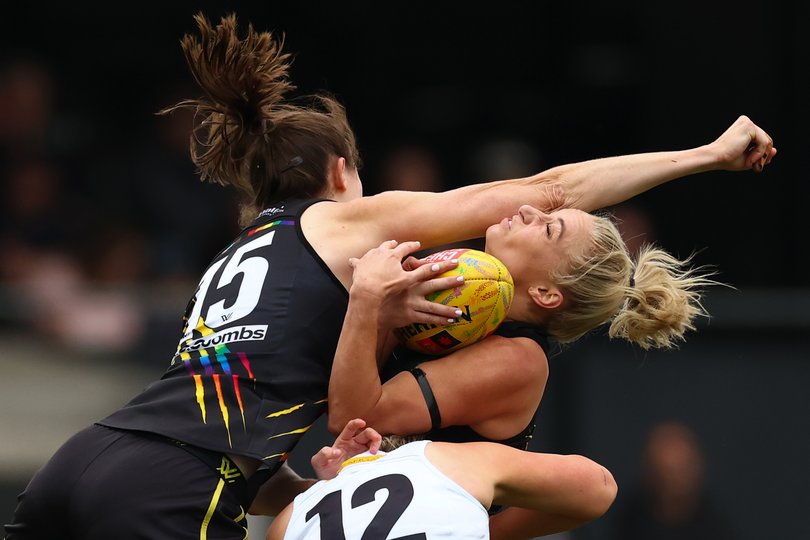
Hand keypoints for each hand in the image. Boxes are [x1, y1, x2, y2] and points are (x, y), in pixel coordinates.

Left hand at [311, 418, 381, 479]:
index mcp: (343, 440)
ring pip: (374, 442)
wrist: (330, 484)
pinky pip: (376, 456)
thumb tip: (335, 451)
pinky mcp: (367, 462)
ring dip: (377, 445)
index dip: (356, 423)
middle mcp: (354, 444)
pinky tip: (376, 460)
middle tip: (372, 448)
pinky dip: (378, 456)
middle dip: (373, 436)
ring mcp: (362, 453)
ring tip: (374, 454)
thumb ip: (323, 454)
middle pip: (367, 433)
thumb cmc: (325, 471)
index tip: (362, 423)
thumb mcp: (318, 462)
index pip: (351, 427)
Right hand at [348, 240, 463, 327]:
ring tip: (461, 312)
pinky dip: (439, 321)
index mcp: (407, 279)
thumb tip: (365, 258)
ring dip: (448, 309)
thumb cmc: (370, 288)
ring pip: (434, 307)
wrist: (366, 306)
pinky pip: (427, 320)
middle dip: (450, 281)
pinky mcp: (410, 316)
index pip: (427, 269)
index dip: (440, 266)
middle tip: (463, 278)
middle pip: (435, 285)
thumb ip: (375, 264)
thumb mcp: (374, 272)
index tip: (453, 262)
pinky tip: (450, 323)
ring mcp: (412, 304)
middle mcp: (412, 290)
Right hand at [709, 114, 775, 172]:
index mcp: (744, 128)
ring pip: (767, 141)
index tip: (756, 165)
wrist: (715, 157)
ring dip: (761, 155)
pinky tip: (749, 159)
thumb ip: (762, 154)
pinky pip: (764, 142)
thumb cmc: (727, 159)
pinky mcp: (749, 127)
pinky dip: (759, 153)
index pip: (762, 139)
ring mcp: (747, 123)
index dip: (763, 153)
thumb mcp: (749, 157)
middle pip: (766, 139)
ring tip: (749, 163)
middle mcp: (746, 122)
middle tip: (754, 166)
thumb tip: (775, 150)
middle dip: (763, 154)